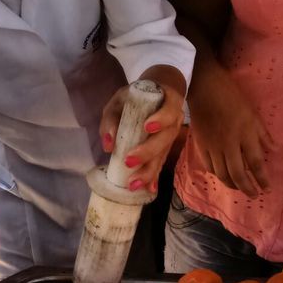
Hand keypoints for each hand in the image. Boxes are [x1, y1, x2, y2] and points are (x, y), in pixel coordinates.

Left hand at [100, 66, 185, 192]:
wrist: (160, 93)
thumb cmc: (137, 96)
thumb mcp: (121, 99)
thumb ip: (112, 118)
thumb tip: (108, 145)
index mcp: (168, 103)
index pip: (169, 111)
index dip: (161, 119)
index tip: (147, 127)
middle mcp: (174, 121)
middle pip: (165, 139)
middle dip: (147, 152)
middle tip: (129, 162)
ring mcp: (172, 137)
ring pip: (163, 155)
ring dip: (149, 171)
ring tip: (134, 184)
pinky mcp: (166, 149)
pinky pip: (160, 163)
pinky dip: (154, 176)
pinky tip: (149, 189)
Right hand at [190, 73, 273, 197]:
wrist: (204, 87)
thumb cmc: (231, 96)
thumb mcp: (253, 113)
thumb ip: (263, 134)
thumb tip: (274, 150)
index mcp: (245, 134)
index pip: (255, 163)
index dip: (262, 178)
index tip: (267, 188)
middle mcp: (229, 144)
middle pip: (238, 174)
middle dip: (247, 187)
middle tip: (254, 195)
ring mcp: (213, 146)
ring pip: (222, 174)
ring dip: (232, 185)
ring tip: (240, 188)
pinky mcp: (201, 145)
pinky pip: (209, 166)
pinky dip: (218, 175)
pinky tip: (224, 176)